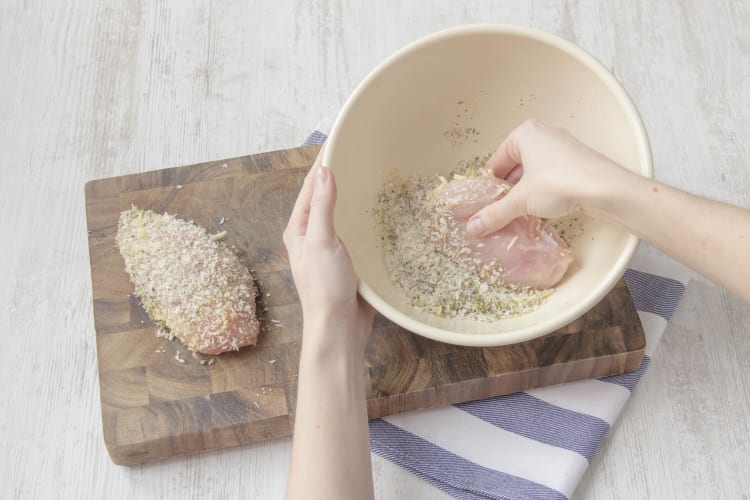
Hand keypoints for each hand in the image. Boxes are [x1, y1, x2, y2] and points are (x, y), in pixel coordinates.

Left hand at [283, 146, 373, 351]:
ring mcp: (330, 248)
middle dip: (338, 175)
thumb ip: (323, 206)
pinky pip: (355, 230)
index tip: (338, 140)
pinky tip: (378, 210)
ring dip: (351, 195)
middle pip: (324, 197)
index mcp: (299, 228)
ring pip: (341, 213)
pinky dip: (363, 217)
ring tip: (369, 174)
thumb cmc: (324, 287)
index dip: (323, 163)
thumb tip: (325, 170)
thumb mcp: (322, 240)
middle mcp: (312, 235)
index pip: (311, 187)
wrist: (338, 327)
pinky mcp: (348, 259)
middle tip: (358, 152)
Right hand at [466, 119, 633, 235]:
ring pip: (532, 176)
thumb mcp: (521, 201)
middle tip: (499, 214)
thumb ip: (495, 214)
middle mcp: (543, 136)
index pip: (495, 163)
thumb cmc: (560, 182)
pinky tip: (539, 215)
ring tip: (518, 217)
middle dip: (507, 193)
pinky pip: (550, 180)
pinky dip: (542, 196)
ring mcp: (561, 150)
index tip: (484, 206)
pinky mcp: (576, 165)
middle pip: (514, 169)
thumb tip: (472, 228)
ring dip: (524, 197)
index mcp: (524, 134)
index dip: (489, 187)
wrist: (607, 189)